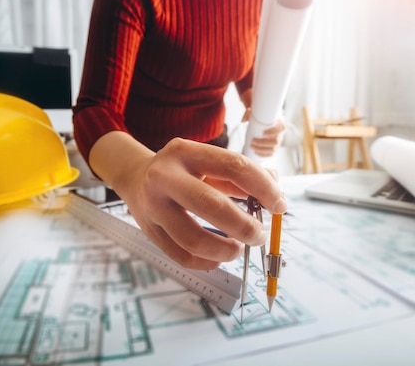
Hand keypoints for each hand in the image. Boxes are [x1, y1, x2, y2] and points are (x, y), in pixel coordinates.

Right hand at [90, 133, 287, 269]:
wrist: (134, 177)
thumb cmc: (182, 171)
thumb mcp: (206, 161)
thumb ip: (240, 174)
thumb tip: (275, 191)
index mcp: (186, 152)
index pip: (234, 167)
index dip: (263, 188)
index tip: (279, 205)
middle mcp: (165, 176)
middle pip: (212, 206)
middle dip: (244, 226)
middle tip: (259, 235)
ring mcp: (153, 206)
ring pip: (193, 239)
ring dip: (225, 250)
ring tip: (237, 248)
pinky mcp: (149, 231)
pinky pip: (181, 256)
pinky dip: (206, 262)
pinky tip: (218, 257)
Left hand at [242, 108, 285, 156]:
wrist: (263, 123)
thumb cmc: (260, 118)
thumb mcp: (255, 113)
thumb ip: (248, 113)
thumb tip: (243, 121)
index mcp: (279, 124)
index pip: (281, 129)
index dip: (273, 132)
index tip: (263, 133)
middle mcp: (280, 134)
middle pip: (275, 141)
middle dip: (263, 143)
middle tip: (253, 141)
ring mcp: (278, 142)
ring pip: (273, 149)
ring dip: (261, 149)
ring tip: (252, 147)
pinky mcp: (274, 148)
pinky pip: (271, 154)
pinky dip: (263, 154)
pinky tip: (256, 152)